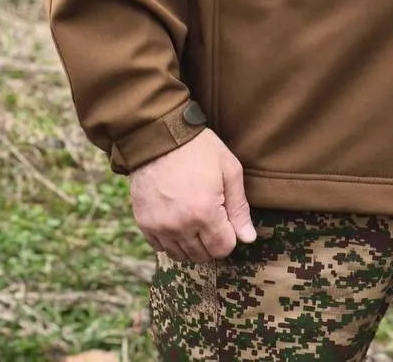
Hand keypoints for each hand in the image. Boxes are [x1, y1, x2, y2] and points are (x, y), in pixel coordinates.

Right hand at [129, 128, 256, 261]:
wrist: (160, 136)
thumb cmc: (200, 149)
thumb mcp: (229, 170)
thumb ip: (240, 208)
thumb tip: (248, 238)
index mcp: (204, 213)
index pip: (222, 249)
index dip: (229, 236)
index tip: (225, 218)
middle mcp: (180, 226)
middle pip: (202, 256)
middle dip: (211, 241)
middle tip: (210, 216)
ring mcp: (159, 227)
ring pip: (181, 255)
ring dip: (191, 243)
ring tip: (193, 217)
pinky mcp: (144, 224)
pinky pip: (160, 247)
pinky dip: (171, 239)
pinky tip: (176, 218)